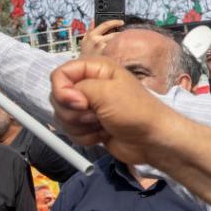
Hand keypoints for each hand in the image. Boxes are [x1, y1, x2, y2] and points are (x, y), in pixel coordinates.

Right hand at [50, 57, 167, 165]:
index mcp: (95, 69)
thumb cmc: (136, 112)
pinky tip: (102, 135)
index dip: (62, 90)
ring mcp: (89, 107)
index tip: (79, 103)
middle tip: (95, 115)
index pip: (60, 74)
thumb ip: (77, 88)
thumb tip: (62, 96)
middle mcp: (90, 85)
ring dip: (80, 126)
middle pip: (58, 97)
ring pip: (63, 117)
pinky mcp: (90, 125)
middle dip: (73, 112)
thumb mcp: (106, 92)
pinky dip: (85, 137)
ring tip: (102, 125)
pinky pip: (72, 131)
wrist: (152, 140)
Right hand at [79, 20, 122, 56]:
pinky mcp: (110, 57)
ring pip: (119, 42)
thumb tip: (93, 20)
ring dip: (123, 42)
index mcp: (91, 36)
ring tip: (125, 46)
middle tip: (126, 36)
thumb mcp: (85, 42)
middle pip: (115, 34)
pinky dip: (123, 51)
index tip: (121, 22)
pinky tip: (124, 53)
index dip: (115, 22)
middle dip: (121, 35)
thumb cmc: (86, 57)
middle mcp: (98, 41)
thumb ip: (89, 30)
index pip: (105, 24)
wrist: (84, 71)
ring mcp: (104, 50)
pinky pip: (120, 51)